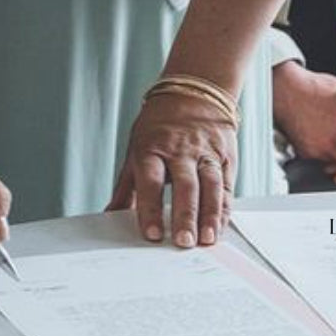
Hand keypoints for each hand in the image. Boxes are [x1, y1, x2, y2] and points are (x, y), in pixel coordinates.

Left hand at [106, 90, 237, 248]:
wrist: (193, 92)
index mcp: (152, 147)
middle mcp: (180, 149)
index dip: (151, 208)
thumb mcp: (136, 148)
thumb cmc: (159, 125)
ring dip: (209, 215)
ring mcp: (205, 151)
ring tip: (206, 239)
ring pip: (210, 185)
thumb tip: (109, 215)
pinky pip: (226, 184)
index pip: (151, 180)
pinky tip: (221, 226)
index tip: (153, 234)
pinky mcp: (225, 155)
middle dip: (185, 215)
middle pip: (184, 185)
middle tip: (184, 242)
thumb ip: (126, 186)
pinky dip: (224, 208)